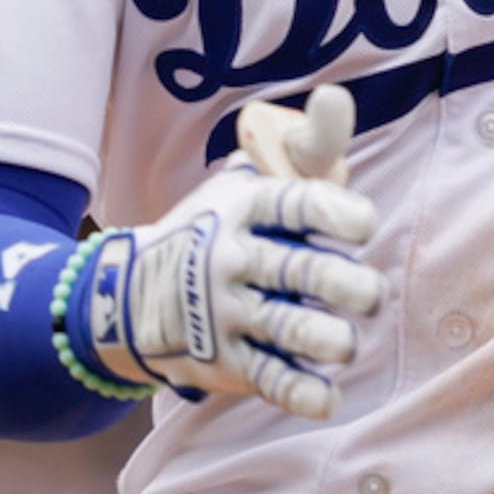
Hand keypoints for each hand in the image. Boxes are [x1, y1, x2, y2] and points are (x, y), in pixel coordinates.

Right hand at [81, 86, 384, 418]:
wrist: (124, 296)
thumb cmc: (223, 229)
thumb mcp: (255, 183)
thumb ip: (309, 147)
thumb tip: (338, 97)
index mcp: (246, 207)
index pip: (296, 202)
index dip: (336, 211)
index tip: (364, 224)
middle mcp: (233, 258)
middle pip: (297, 269)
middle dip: (344, 285)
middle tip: (369, 294)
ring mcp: (225, 312)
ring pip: (286, 326)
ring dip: (326, 339)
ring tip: (346, 342)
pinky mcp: (224, 361)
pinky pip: (268, 378)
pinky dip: (299, 393)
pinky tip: (327, 396)